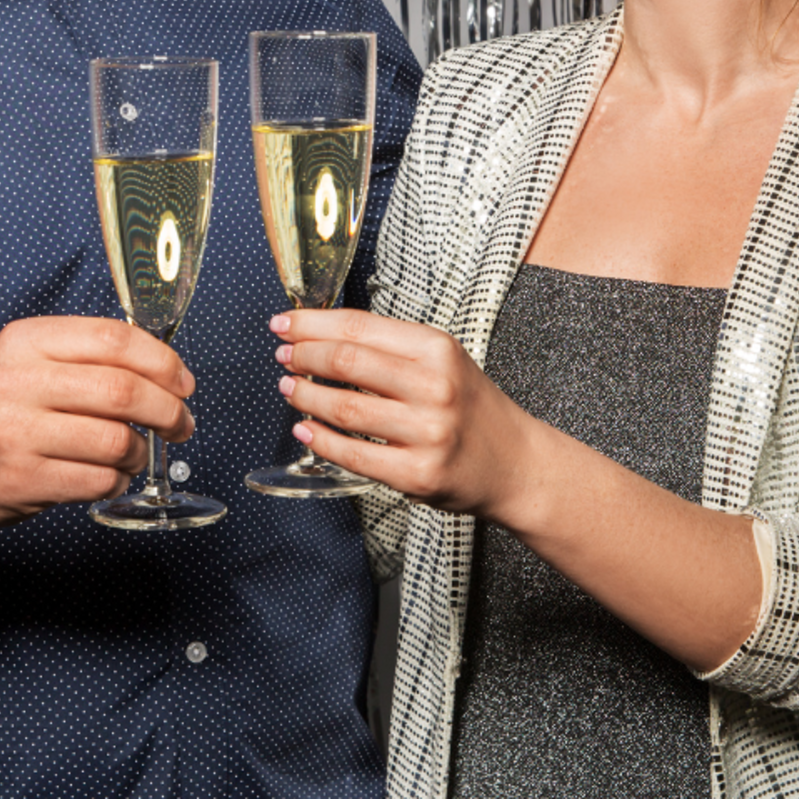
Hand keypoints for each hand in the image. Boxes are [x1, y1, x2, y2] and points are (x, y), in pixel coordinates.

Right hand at [0, 316, 194, 526]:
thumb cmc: (1, 406)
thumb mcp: (31, 360)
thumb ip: (88, 356)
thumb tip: (165, 371)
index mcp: (27, 340)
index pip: (113, 339)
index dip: (162, 361)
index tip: (182, 382)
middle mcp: (18, 381)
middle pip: (122, 391)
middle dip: (167, 410)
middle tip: (180, 423)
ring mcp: (16, 432)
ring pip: (114, 440)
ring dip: (141, 451)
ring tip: (136, 453)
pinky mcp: (20, 478)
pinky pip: (96, 480)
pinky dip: (117, 480)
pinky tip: (110, 474)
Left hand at [269, 307, 536, 517]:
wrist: (515, 464)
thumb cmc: (470, 407)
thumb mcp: (442, 362)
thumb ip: (391, 349)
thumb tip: (322, 336)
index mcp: (437, 349)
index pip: (359, 326)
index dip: (312, 324)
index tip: (283, 323)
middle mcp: (435, 387)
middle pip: (346, 362)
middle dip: (303, 356)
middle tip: (282, 355)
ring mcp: (427, 433)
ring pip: (345, 408)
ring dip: (305, 396)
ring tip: (289, 388)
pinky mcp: (418, 475)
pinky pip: (354, 455)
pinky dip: (321, 440)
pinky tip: (305, 429)